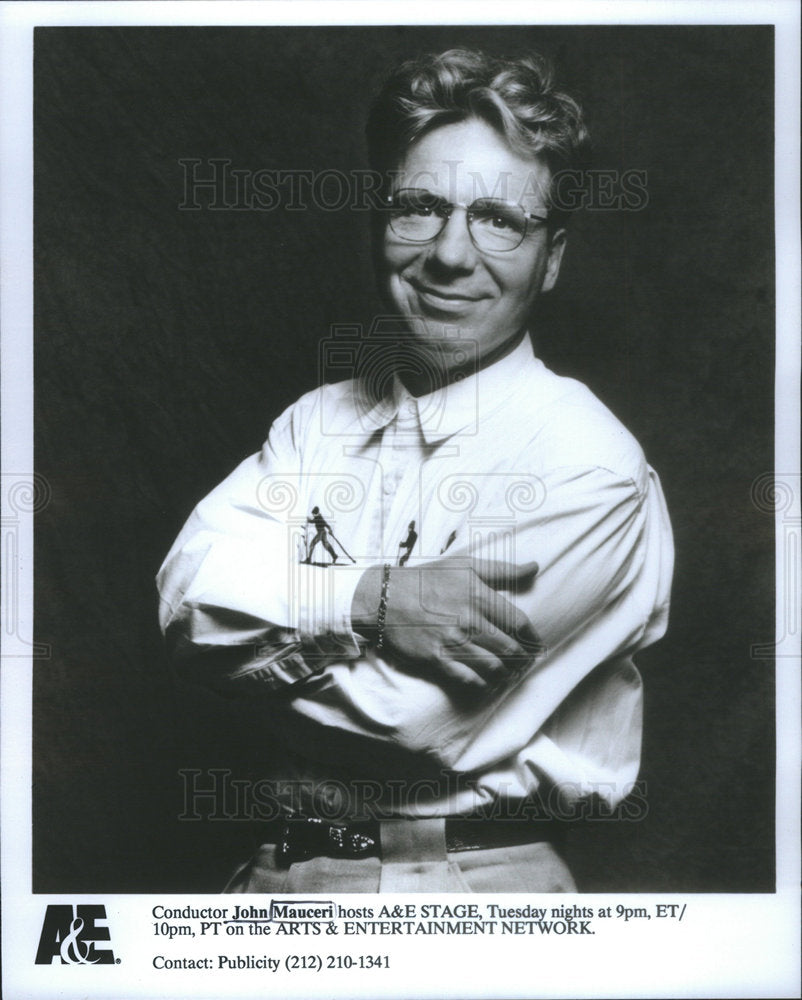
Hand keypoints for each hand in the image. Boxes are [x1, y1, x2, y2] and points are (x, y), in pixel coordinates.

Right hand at [352, 557, 541, 696]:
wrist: (386, 597)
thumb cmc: (428, 579)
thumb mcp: (464, 565)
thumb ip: (502, 570)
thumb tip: (534, 566)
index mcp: (478, 595)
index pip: (518, 622)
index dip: (532, 636)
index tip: (536, 643)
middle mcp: (469, 620)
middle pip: (509, 647)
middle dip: (522, 658)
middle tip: (526, 663)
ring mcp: (453, 641)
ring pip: (492, 666)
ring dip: (505, 673)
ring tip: (510, 674)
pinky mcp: (436, 658)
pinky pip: (468, 678)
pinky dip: (482, 684)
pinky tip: (486, 684)